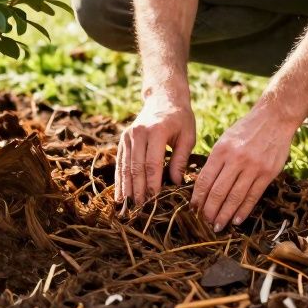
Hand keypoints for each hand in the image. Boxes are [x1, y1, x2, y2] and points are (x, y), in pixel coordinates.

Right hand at [117, 86, 195, 206]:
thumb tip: (176, 183)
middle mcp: (138, 133)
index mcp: (156, 131)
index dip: (152, 184)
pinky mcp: (123, 139)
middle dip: (138, 190)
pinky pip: (120, 162)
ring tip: (128, 207)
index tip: (154, 201)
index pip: (152, 163)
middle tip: (141, 209)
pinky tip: (120, 195)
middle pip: (136, 167)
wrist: (163, 97)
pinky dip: (120, 179)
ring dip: (127, 188)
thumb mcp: (187, 136)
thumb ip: (181, 159)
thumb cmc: (180, 119)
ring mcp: (128, 136)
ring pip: (126, 166)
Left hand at [192, 102, 295, 230]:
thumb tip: (203, 186)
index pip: (205, 180)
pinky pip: (253, 196)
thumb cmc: (246, 130)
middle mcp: (236, 159)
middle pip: (218, 192)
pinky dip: (243, 210)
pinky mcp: (268, 173)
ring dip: (225, 215)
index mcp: (221, 150)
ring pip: (235, 197)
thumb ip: (216, 161)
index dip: (198, 198)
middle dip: (209, 211)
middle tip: (204, 223)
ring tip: (218, 226)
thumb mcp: (225, 140)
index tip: (193, 210)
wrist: (274, 118)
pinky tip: (236, 220)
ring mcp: (253, 167)